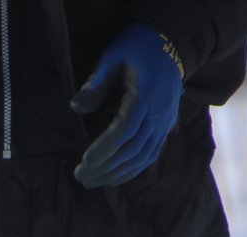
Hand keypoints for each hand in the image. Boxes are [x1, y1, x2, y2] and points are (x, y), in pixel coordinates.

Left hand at [72, 22, 182, 188]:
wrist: (171, 45)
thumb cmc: (137, 49)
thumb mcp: (113, 57)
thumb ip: (96, 83)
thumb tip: (75, 107)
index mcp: (146, 96)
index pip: (124, 131)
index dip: (104, 149)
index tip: (85, 162)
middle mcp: (159, 114)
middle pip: (131, 150)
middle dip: (105, 168)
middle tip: (80, 177)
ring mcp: (165, 123)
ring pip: (141, 158)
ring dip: (116, 174)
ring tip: (92, 181)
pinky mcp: (166, 128)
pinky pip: (150, 156)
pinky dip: (131, 170)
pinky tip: (114, 178)